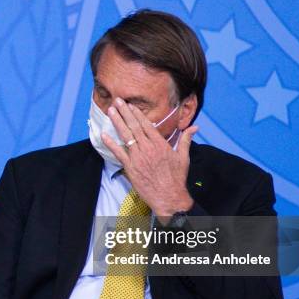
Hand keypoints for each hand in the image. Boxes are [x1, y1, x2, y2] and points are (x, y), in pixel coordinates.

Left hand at [102, 97, 197, 222]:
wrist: (169, 197)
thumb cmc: (177, 178)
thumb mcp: (184, 157)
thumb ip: (186, 140)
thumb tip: (195, 127)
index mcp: (160, 144)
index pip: (146, 125)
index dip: (137, 114)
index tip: (130, 105)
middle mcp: (148, 148)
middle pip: (134, 126)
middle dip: (125, 112)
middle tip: (117, 101)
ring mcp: (138, 157)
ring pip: (126, 136)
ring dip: (117, 122)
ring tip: (110, 111)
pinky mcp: (130, 168)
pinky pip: (118, 153)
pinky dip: (110, 143)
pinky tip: (103, 135)